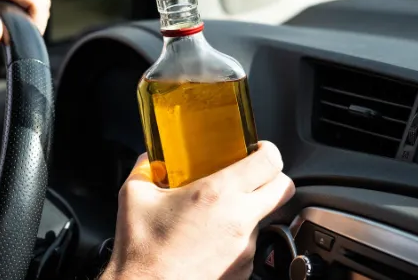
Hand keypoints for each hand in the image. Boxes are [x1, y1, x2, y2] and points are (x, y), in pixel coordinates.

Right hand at [102, 141, 294, 279]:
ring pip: (265, 217)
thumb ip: (145, 169)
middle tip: (251, 175)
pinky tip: (210, 239)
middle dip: (272, 177)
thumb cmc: (142, 251)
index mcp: (217, 193)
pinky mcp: (244, 270)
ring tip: (217, 213)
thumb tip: (149, 158)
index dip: (268, 150)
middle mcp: (239, 219)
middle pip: (283, 188)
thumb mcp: (134, 197)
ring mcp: (245, 248)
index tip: (258, 149)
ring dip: (249, 210)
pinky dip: (236, 237)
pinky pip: (250, 244)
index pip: (269, 161)